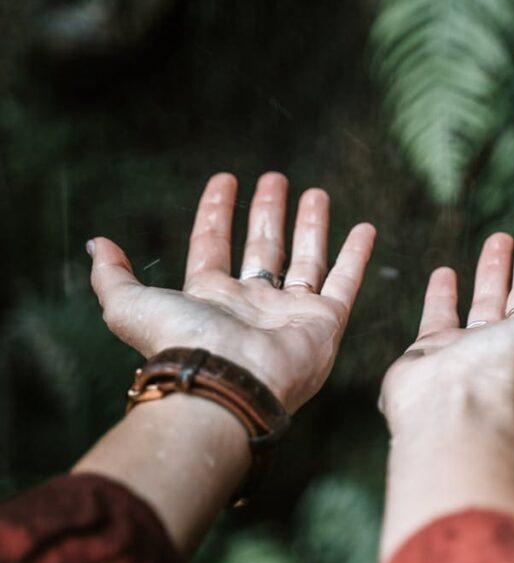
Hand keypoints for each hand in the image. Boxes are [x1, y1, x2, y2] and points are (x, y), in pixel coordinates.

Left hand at [88, 172, 375, 412]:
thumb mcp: (129, 305)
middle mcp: (252, 305)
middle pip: (262, 249)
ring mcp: (291, 313)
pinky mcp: (325, 323)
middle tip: (275, 179)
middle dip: (267, 212)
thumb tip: (97, 245)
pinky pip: (345, 283)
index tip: (224, 178)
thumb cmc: (179, 343)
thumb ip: (111, 276)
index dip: (216, 212)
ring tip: (315, 191)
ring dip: (311, 226)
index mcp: (210, 298)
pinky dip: (356, 257)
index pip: (213, 245)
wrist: (227, 383)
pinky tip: (366, 228)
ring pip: (305, 260)